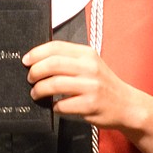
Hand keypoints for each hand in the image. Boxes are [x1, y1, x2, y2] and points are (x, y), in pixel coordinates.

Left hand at [24, 40, 141, 130]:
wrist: (127, 105)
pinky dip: (53, 106)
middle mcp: (90, 67)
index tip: (26, 61)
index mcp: (87, 54)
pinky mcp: (90, 104)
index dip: (36, 53)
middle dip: (35, 72)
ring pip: (55, 84)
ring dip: (39, 90)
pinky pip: (62, 105)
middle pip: (52, 64)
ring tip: (36, 93)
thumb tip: (38, 60)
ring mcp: (91, 86)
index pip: (56, 47)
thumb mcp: (90, 64)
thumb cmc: (104, 85)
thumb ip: (69, 60)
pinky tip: (54, 106)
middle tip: (30, 79)